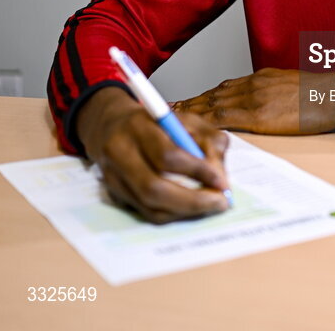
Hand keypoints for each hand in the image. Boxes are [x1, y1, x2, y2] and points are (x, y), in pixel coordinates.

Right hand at [75, 86, 230, 223]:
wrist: (112, 126)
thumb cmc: (157, 123)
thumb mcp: (187, 120)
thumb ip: (208, 140)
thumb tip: (220, 176)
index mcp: (139, 126)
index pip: (167, 155)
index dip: (197, 171)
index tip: (222, 180)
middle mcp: (120, 152)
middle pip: (153, 188)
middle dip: (192, 200)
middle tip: (220, 202)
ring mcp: (113, 177)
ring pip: (149, 206)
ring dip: (185, 211)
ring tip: (210, 206)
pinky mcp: (114, 195)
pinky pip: (146, 213)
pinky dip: (173, 214)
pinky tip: (191, 208)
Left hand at [172, 68, 334, 134]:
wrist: (333, 94)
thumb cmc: (317, 93)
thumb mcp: (289, 85)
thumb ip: (270, 91)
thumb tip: (260, 104)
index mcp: (259, 79)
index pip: (223, 88)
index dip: (203, 96)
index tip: (188, 101)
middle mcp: (251, 85)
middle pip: (213, 95)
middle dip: (190, 103)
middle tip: (168, 109)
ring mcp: (253, 98)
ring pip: (213, 104)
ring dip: (191, 112)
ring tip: (172, 118)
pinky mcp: (258, 114)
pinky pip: (225, 118)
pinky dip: (205, 122)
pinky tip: (193, 128)